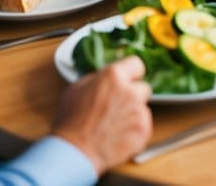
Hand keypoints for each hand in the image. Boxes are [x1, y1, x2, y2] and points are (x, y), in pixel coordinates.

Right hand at [52, 56, 152, 173]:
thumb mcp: (77, 89)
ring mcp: (139, 111)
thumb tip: (106, 77)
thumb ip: (98, 79)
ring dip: (133, 114)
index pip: (136, 64)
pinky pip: (144, 125)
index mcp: (113, 76)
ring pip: (143, 108)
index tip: (128, 79)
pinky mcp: (144, 130)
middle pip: (142, 87)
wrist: (74, 152)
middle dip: (133, 95)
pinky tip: (118, 135)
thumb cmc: (71, 122)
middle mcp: (130, 91)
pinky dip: (135, 130)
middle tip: (117, 107)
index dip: (131, 73)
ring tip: (114, 125)